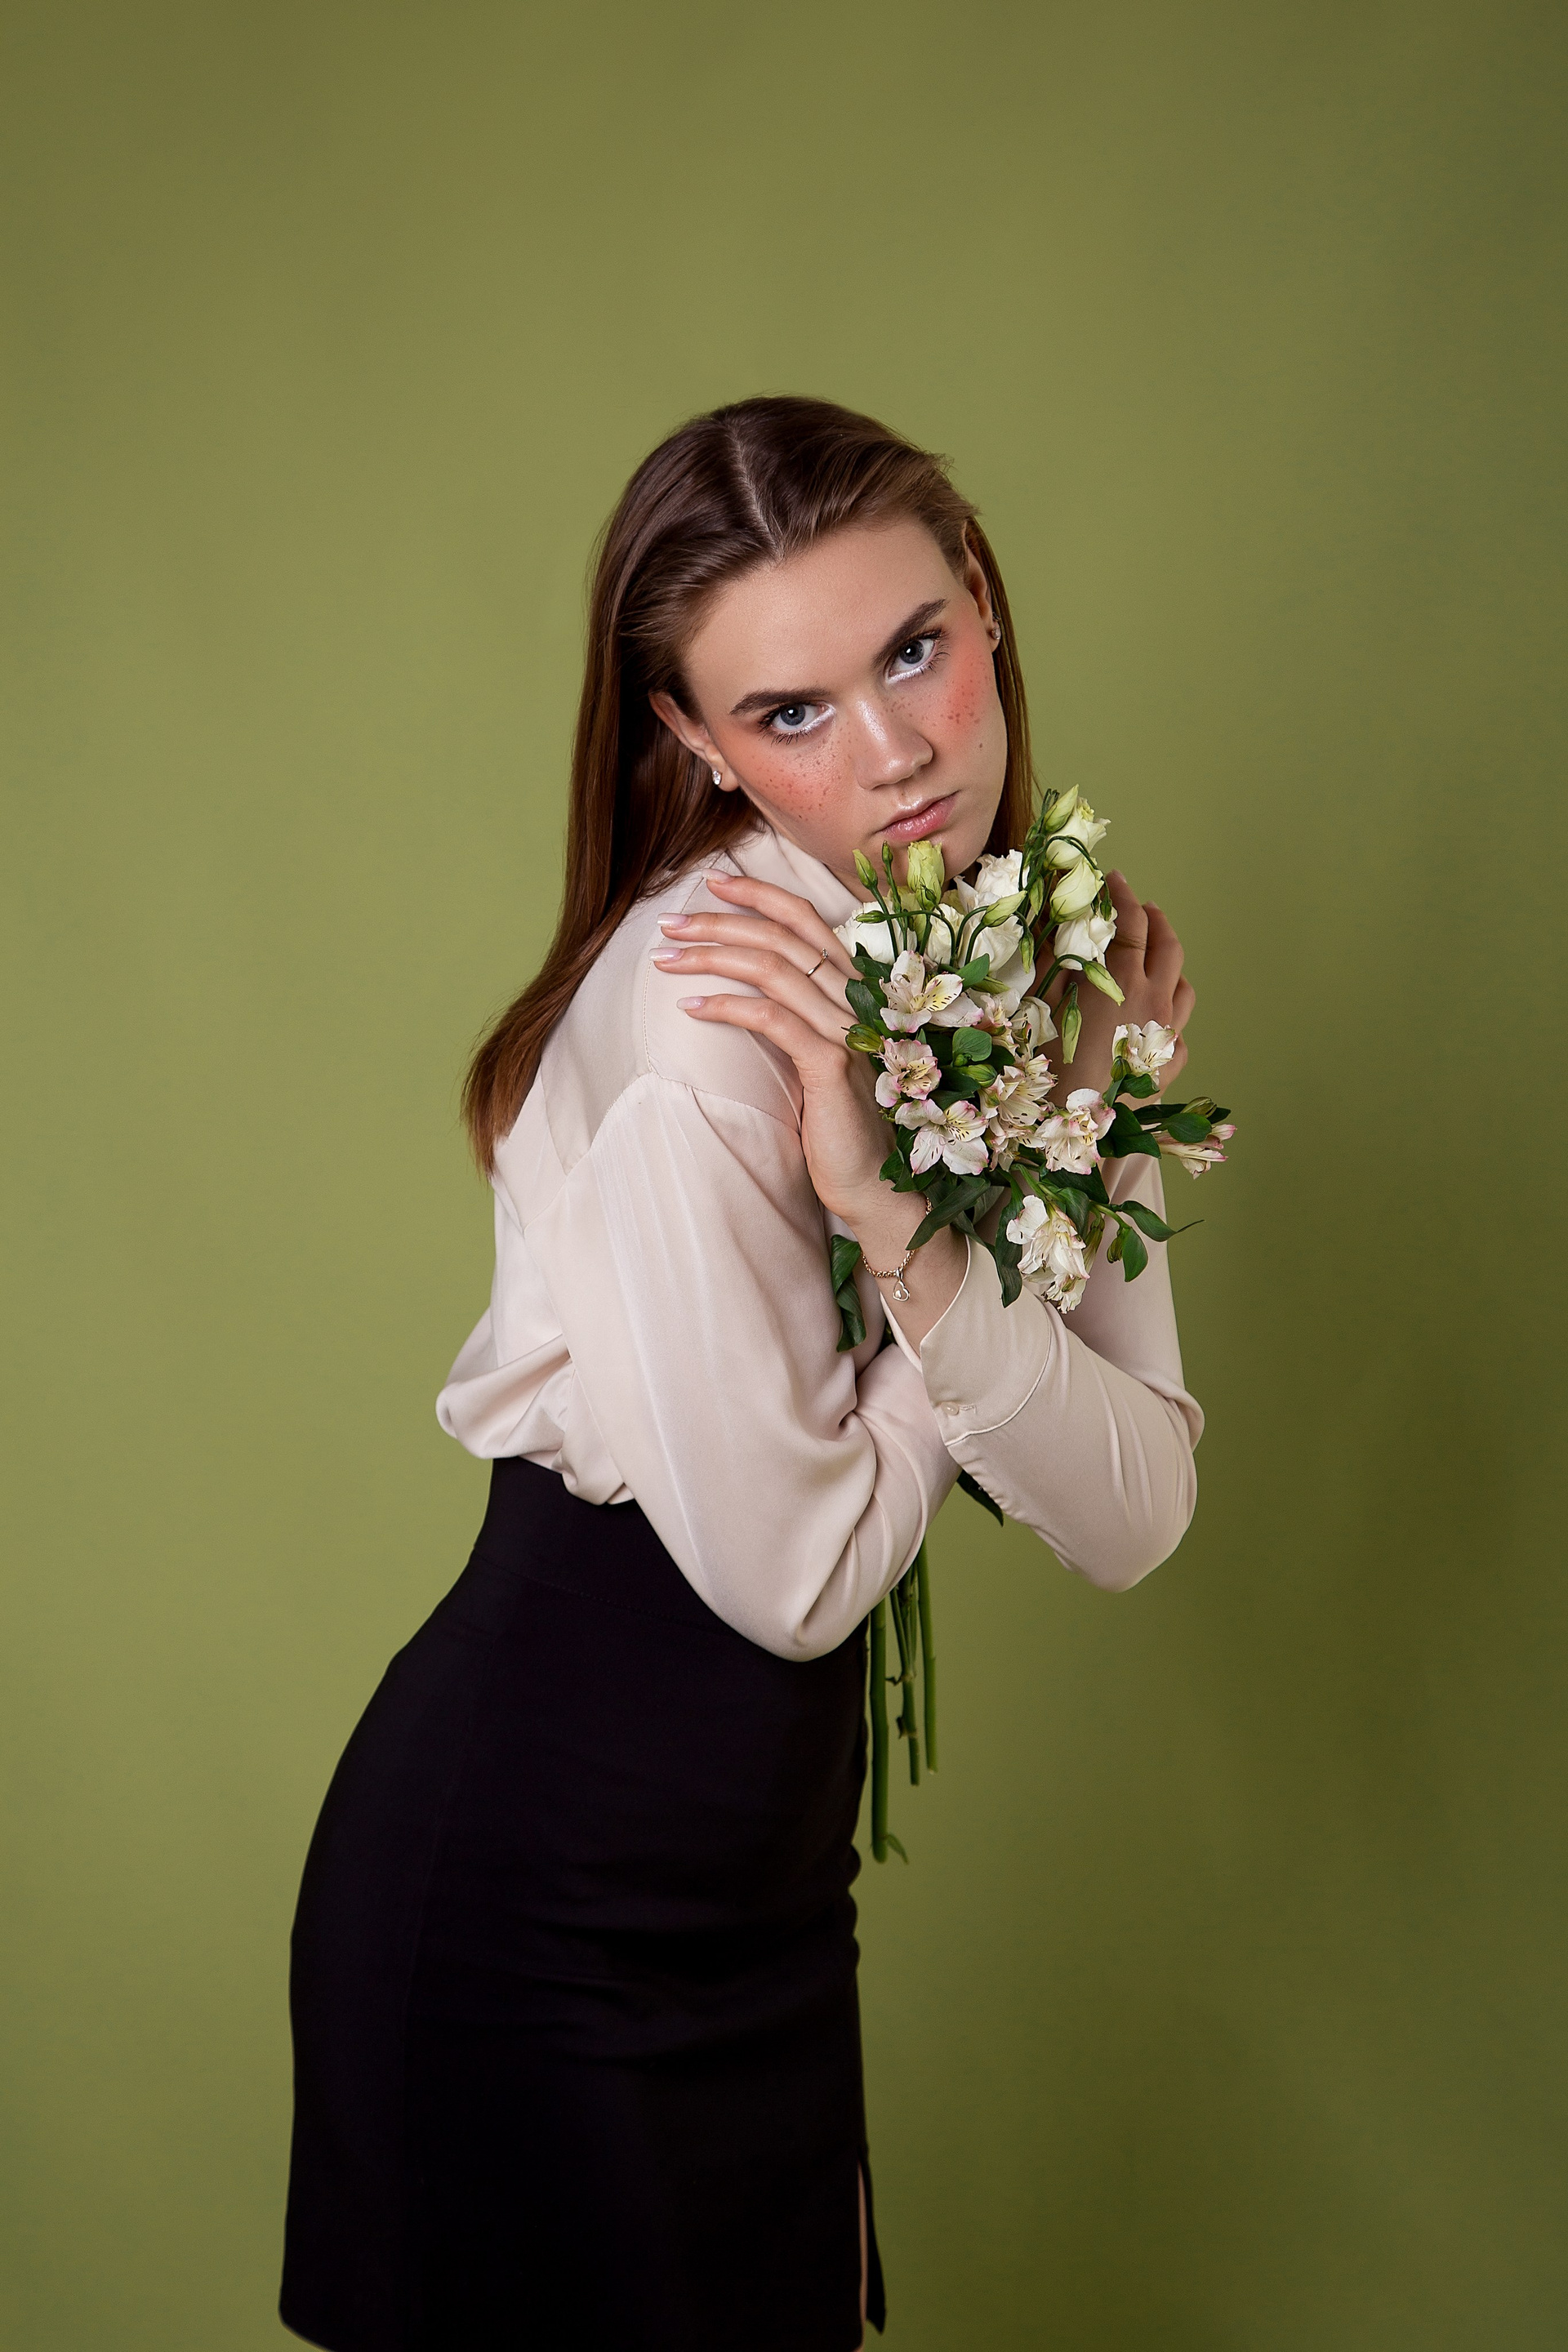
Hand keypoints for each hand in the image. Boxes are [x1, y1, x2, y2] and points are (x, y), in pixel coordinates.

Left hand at [650, 875, 966, 1337]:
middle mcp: (858, 998)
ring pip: (773, 968)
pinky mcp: (832, 1063)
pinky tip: (690, 1007)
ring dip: (711, 957)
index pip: (806, 921)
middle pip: (783, 935)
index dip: (759, 894)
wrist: (873, 1184)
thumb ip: (793, 1017)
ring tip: (665, 960)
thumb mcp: (814, 1057)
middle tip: (669, 921)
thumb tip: (740, 986)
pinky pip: (772, 1019)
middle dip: (720, 920)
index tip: (711, 882)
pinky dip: (727, 1006)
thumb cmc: (839, 1124)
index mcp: (855, 988)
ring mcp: (848, 1028)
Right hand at [1049, 869, 1196, 1100]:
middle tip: (1143, 907)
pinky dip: (1169, 1020)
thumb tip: (1055, 923)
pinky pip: (1179, 1035)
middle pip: (1169, 947)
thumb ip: (1053, 959)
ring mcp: (1167, 1037)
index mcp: (1122, 982)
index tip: (1115, 880)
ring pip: (1185, 988)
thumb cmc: (1047, 1068)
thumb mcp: (1040, 1005)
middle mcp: (1155, 1003)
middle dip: (1157, 920)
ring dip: (1171, 966)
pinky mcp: (1168, 1068)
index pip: (1132, 924)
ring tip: (1154, 960)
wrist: (1071, 1131)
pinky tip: (1153, 1023)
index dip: (1124, 896)